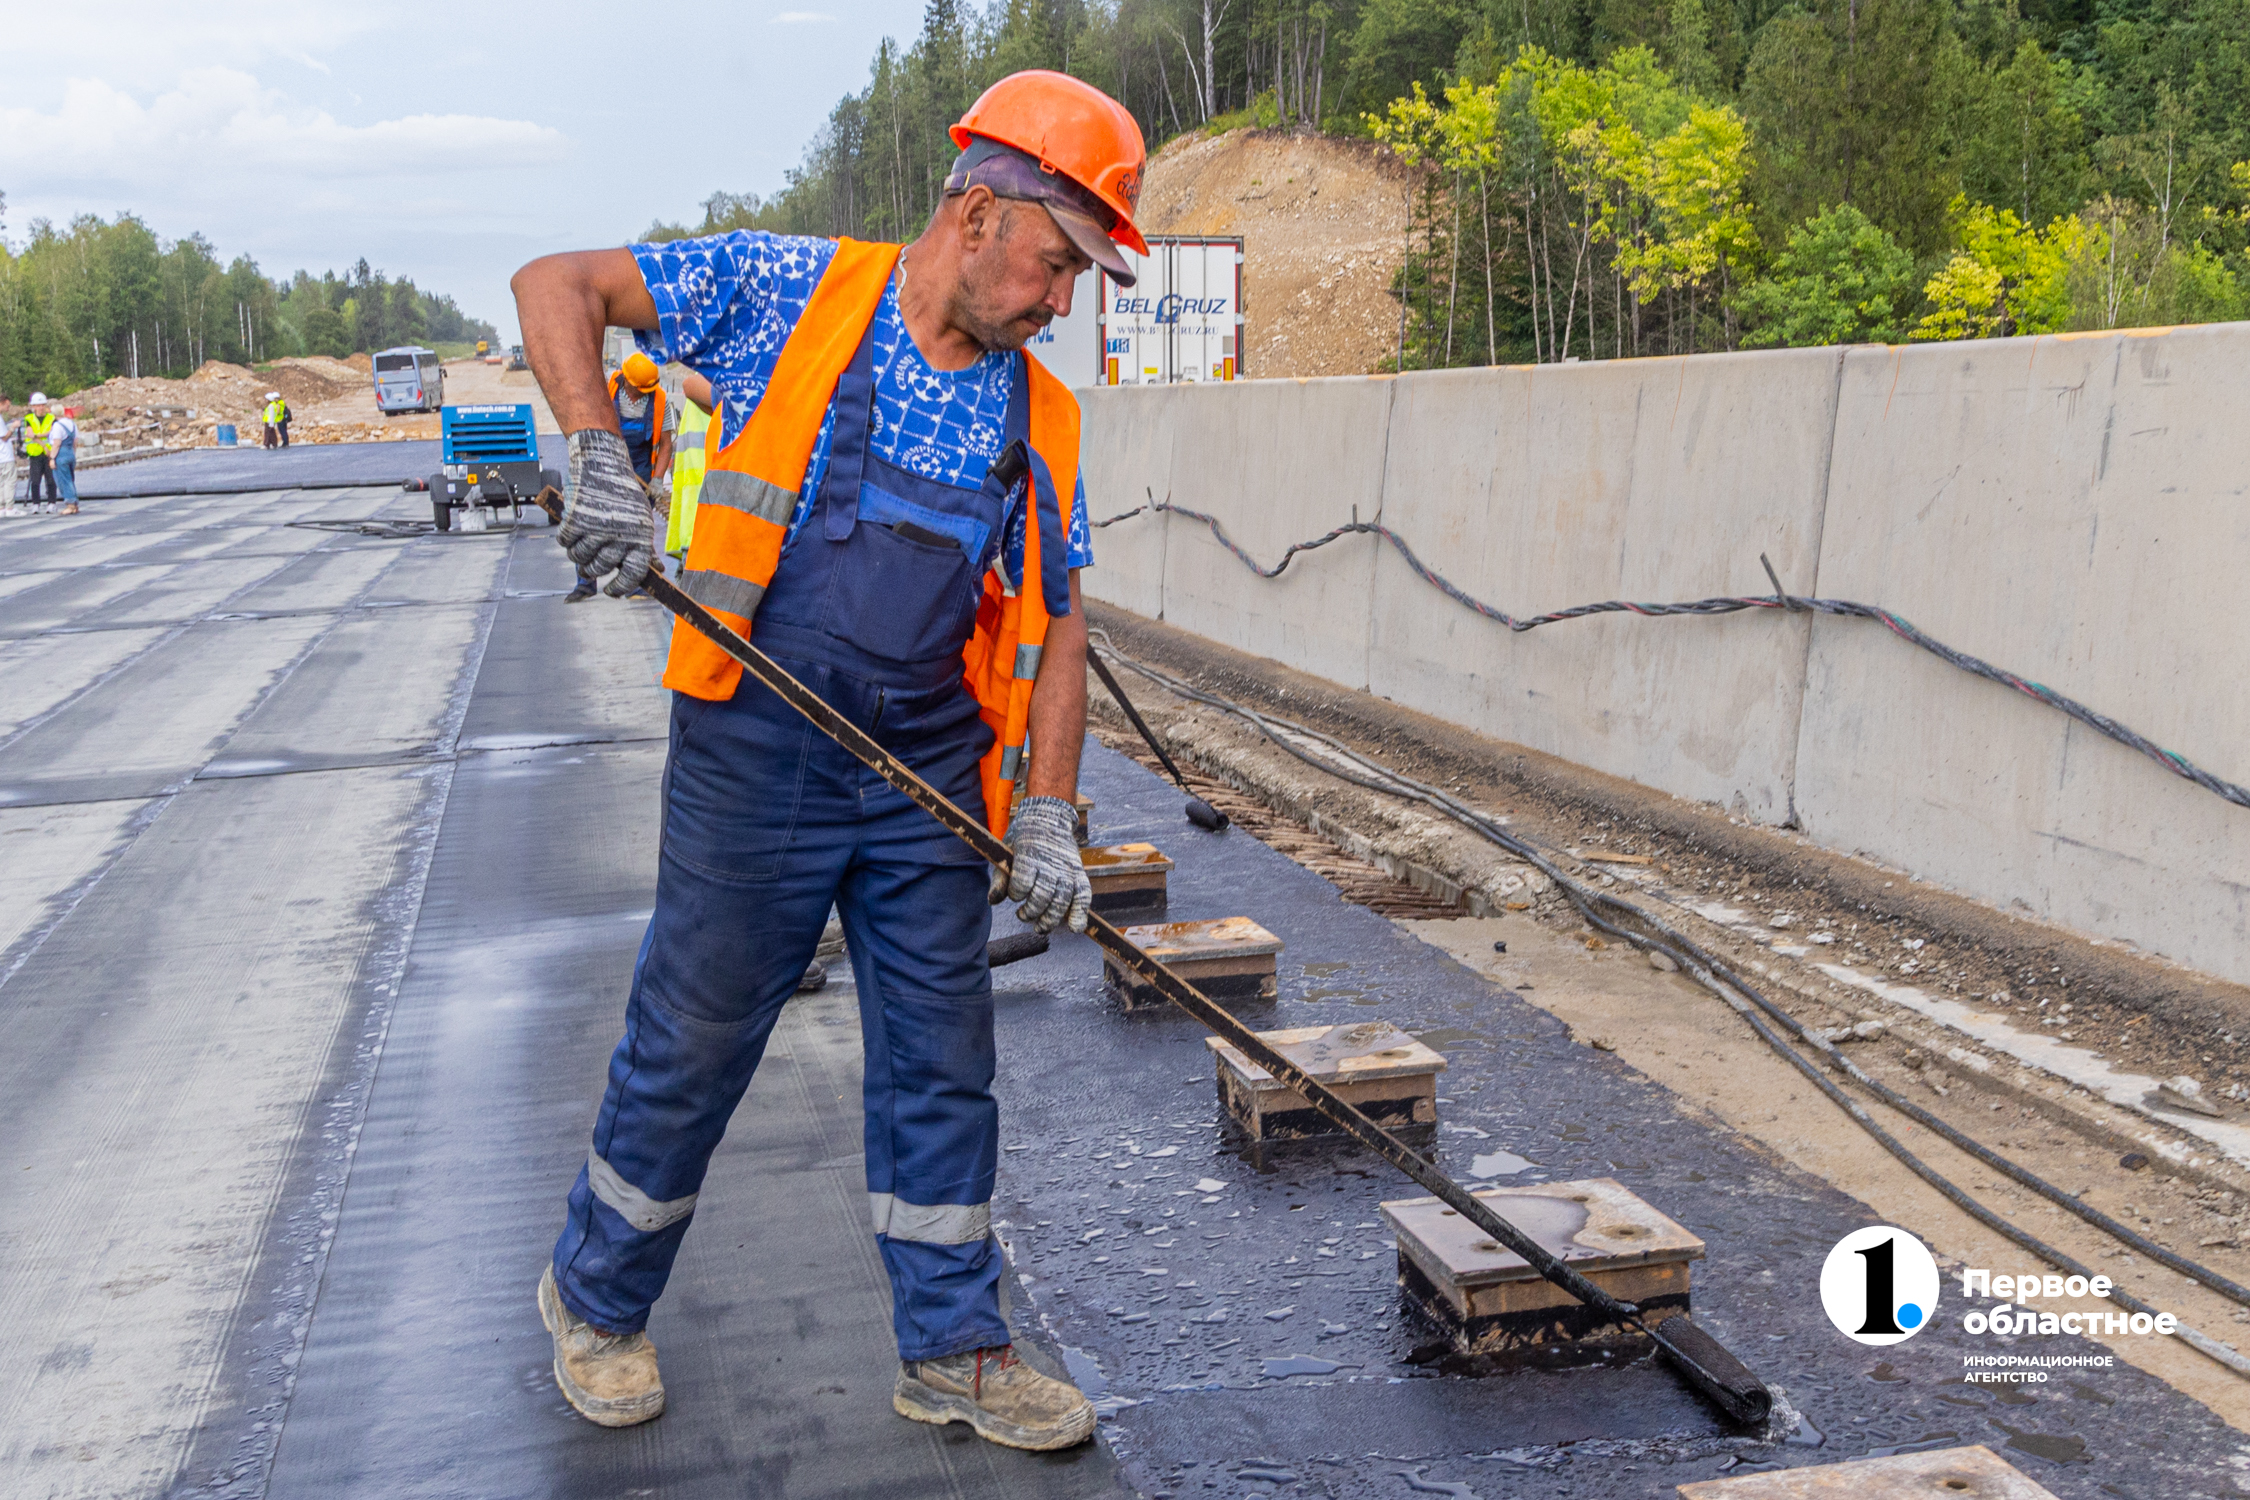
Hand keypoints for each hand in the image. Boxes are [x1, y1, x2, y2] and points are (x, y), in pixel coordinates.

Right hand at [560, 428, 653, 595]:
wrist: (603, 462)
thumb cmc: (624, 494)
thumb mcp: (642, 519)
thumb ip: (645, 547)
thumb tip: (657, 571)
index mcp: (640, 536)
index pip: (633, 574)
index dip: (620, 588)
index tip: (611, 591)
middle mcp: (620, 534)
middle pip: (601, 568)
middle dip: (593, 571)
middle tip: (590, 566)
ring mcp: (596, 527)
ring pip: (579, 559)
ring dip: (578, 557)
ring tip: (582, 546)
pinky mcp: (575, 519)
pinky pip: (564, 543)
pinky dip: (565, 540)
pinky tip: (572, 531)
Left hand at [988, 795, 1089, 934]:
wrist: (1049, 818)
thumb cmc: (1022, 838)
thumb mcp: (1006, 851)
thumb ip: (1000, 877)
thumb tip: (993, 901)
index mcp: (1029, 854)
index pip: (1023, 882)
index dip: (1016, 893)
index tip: (1014, 894)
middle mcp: (1050, 863)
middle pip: (1043, 896)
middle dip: (1031, 912)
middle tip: (1022, 914)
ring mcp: (1067, 869)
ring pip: (1062, 901)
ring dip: (1050, 919)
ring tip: (1039, 927)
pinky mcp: (1079, 874)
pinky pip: (1083, 896)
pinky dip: (1080, 913)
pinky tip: (1074, 927)